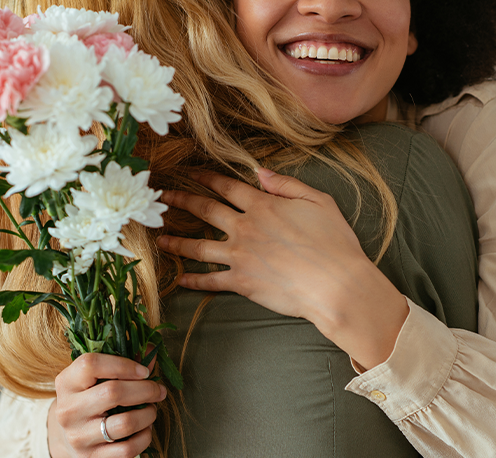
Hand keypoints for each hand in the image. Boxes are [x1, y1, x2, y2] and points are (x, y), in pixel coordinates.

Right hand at [49, 353, 166, 457]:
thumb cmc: (90, 398)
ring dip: (148, 414)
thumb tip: (151, 350)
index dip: (124, 364)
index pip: (90, 364)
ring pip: (125, 423)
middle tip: (159, 390)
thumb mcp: (96, 378)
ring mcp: (78, 437)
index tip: (144, 371)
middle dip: (146, 389)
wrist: (68, 437)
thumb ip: (123, 361)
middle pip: (113, 392)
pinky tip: (144, 429)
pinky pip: (128, 449)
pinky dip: (144, 437)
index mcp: (66, 382)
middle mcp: (68, 409)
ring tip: (151, 409)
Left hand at [156, 168, 407, 368]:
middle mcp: (245, 228)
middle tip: (162, 196)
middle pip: (205, 210)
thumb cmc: (334, 243)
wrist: (336, 284)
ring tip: (160, 238)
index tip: (190, 172)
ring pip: (199, 246)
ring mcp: (239, 256)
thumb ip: (286, 185)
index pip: (226, 187)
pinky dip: (193, 281)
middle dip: (181, 201)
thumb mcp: (318, 201)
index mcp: (263, 206)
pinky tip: (180, 280)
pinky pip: (211, 281)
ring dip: (177, 241)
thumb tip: (260, 172)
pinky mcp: (241, 282)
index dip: (206, 178)